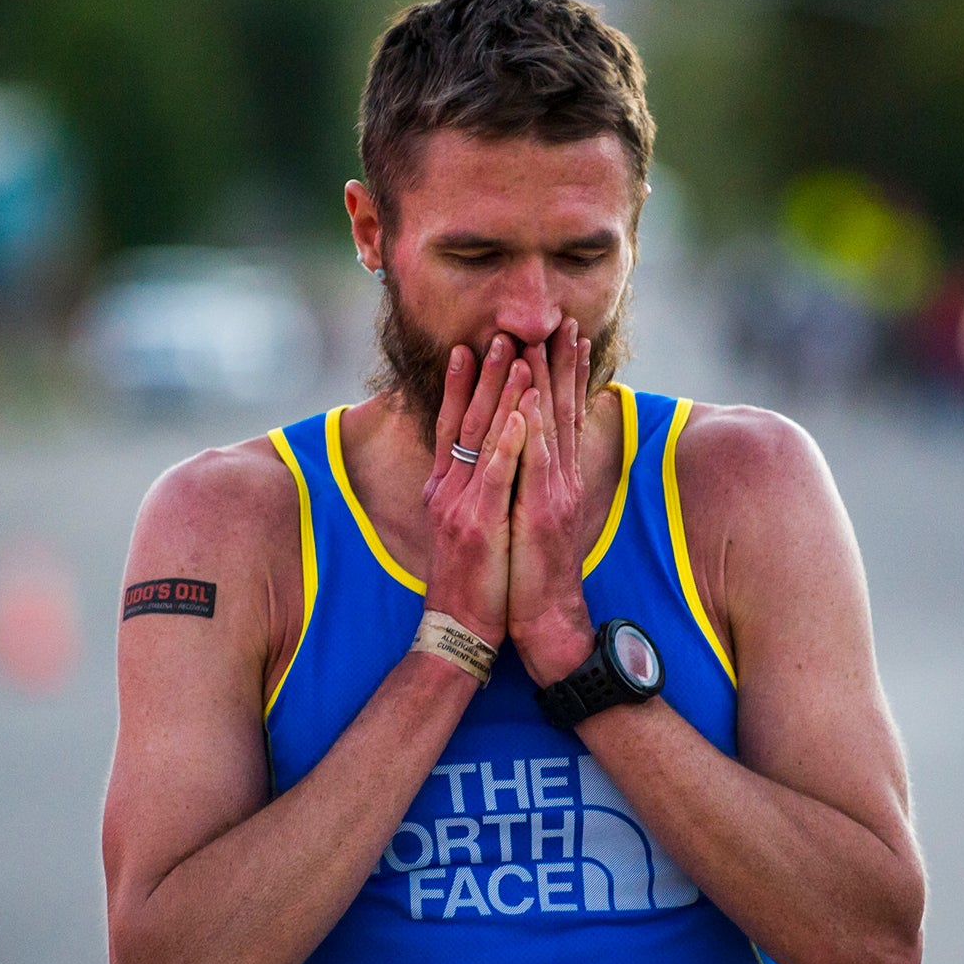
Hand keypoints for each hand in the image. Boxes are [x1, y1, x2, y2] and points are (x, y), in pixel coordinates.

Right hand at [422, 334, 529, 647]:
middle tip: (499, 334)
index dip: (459, 385)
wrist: (461, 629)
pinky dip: (506, 440)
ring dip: (499, 393)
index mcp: (445, 489)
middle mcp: (448, 490)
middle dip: (484, 375)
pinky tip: (518, 412)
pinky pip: (495, 474)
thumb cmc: (474, 581)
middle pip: (466, 420)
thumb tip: (483, 466)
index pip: (452, 425)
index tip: (468, 347)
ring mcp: (460, 505)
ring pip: (481, 437)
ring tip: (515, 355)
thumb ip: (471, 492)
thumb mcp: (468, 528)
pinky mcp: (478, 525)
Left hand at [507, 319, 595, 685]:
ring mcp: (552, 493)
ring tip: (544, 340)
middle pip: (561, 409)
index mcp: (555, 478)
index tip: (565, 334)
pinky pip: (535, 462)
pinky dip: (532, 428)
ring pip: (550, 426)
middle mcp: (559, 478)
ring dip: (547, 382)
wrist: (543, 620)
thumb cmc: (530, 572)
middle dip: (562, 363)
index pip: (559, 415)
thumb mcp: (529, 517)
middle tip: (562, 319)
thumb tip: (524, 453)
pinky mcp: (539, 512)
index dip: (563, 374)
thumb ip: (530, 482)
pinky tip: (528, 399)